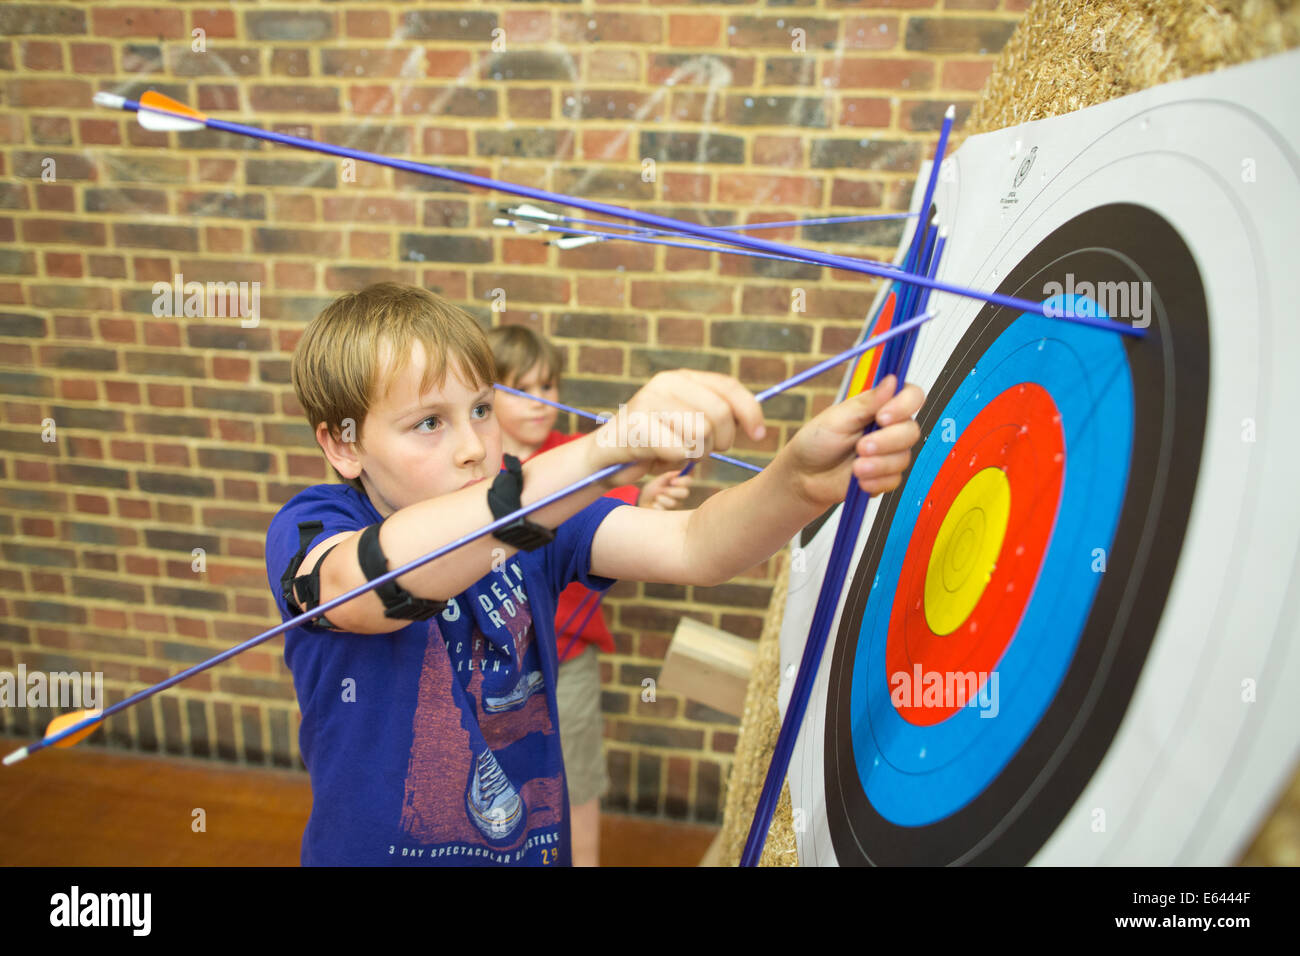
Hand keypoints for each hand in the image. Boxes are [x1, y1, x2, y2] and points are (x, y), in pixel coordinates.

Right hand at [587, 370, 764, 483]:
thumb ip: (715, 415)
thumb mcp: (688, 423)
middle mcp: (666, 383)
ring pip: (701, 434)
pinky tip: (658, 458)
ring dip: (695, 454)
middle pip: (719, 414)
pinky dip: (674, 461)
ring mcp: (649, 401)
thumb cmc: (655, 443)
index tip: (759, 435)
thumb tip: (755, 424)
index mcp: (682, 378)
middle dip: (720, 441)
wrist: (607, 457)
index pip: (728, 387)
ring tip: (677, 453)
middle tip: (703, 452)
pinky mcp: (637, 424)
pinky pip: (678, 450)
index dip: (750, 411)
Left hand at [638, 469, 694, 509]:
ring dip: (662, 499)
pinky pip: (664, 510)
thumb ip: (666, 477)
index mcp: (678, 485)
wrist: (643, 503)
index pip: (688, 481)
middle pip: (685, 493)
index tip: (672, 481)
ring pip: (674, 503)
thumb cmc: (651, 491)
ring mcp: (676, 507)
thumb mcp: (657, 482)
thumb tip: (678, 472)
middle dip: (674, 491)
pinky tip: (654, 506)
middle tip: (666, 491)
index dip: (683, 481)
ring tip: (656, 499)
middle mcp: (680, 496)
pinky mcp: (670, 515)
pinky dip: (657, 506)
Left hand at [782, 375, 924, 507]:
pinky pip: (894, 480)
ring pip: (903, 458)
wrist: (805, 476)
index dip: (904, 405)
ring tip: (855, 468)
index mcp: (879, 406)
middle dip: (887, 441)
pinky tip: (858, 480)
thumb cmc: (817, 441)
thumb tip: (892, 380)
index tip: (882, 417)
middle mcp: (888, 428)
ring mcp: (889, 453)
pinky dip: (875, 481)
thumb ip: (868, 402)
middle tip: (861, 447)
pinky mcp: (885, 476)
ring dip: (878, 465)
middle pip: (910, 431)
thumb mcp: (838, 418)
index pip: (911, 396)